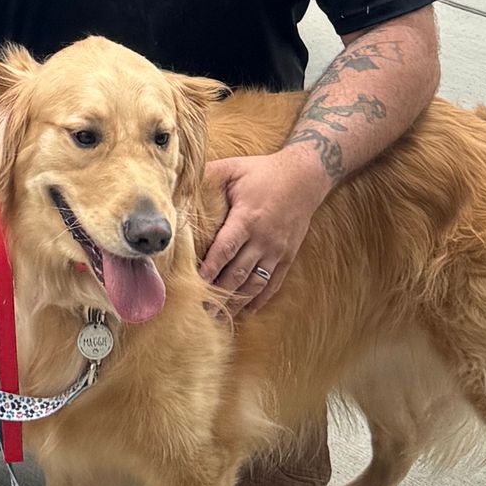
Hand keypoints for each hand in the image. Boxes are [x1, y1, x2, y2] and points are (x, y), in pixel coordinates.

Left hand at [200, 150, 324, 315]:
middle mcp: (264, 238)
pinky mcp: (288, 256)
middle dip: (219, 293)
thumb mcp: (234, 168)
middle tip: (201, 311)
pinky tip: (248, 310)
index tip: (195, 283)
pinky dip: (260, 299)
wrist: (305, 177)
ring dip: (237, 302)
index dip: (210, 268)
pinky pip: (273, 284)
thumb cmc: (264, 171)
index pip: (225, 249)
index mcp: (247, 218)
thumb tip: (179, 182)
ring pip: (255, 283)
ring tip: (220, 317)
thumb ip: (207, 175)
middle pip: (238, 273)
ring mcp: (278, 250)